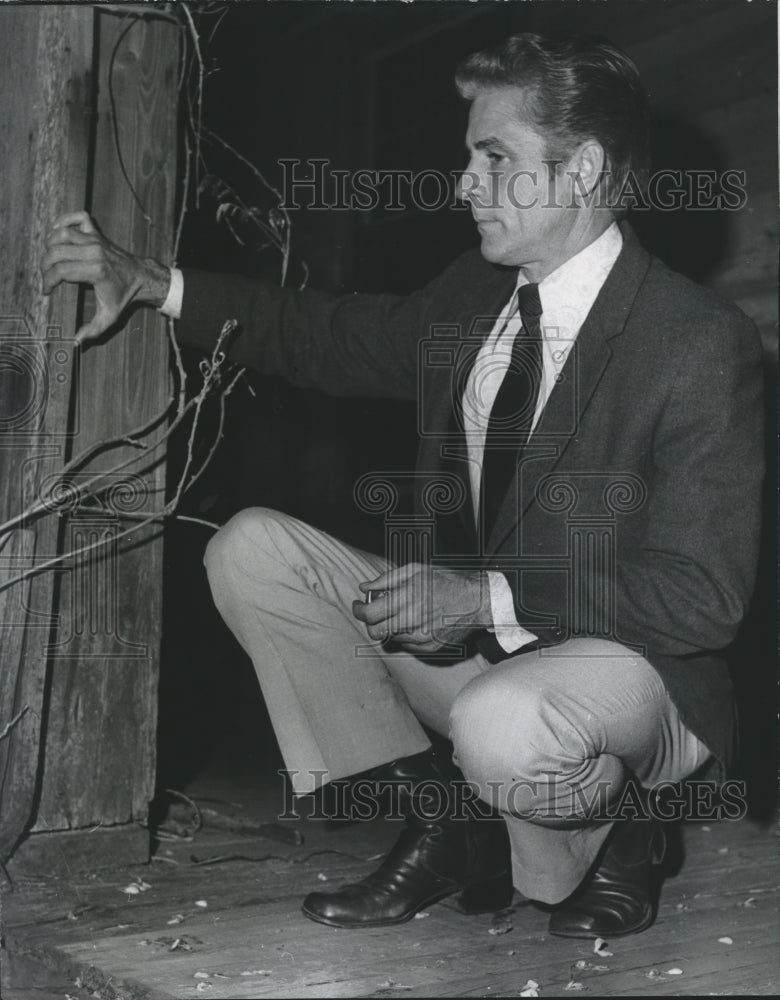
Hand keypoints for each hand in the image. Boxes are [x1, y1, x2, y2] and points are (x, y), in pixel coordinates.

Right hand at [41, 211, 170, 344]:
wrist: (142, 278)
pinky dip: (65, 220)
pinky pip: (78, 217)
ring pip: (61, 233)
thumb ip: (92, 330)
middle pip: (56, 252)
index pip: (60, 272)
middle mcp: (93, 251)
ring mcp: (95, 240)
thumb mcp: (109, 316)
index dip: (48, 282)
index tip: (47, 292)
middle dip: (45, 266)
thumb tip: (76, 342)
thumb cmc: (124, 296)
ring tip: (50, 260)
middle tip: (47, 278)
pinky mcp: (97, 233)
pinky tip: (58, 232)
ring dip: (50, 245)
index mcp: (95, 271)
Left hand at [352, 563, 491, 653]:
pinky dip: (406, 635)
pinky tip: (417, 622)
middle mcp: (413, 618)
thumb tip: (364, 587)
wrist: (477, 600)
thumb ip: (386, 579)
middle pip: (375, 631)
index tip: (358, 605)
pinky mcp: (431, 647)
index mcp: (407, 596)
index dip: (358, 610)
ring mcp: (422, 636)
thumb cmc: (446, 580)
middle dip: (370, 623)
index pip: (369, 613)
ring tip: (402, 613)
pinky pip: (407, 645)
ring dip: (390, 626)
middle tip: (375, 613)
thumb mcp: (416, 570)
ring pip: (390, 638)